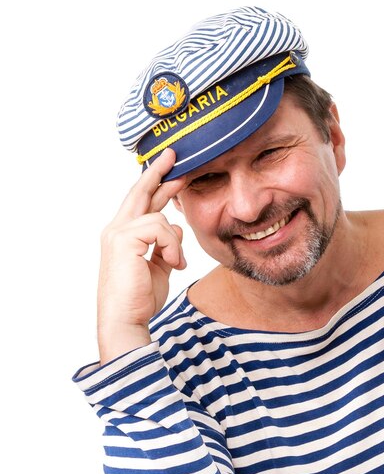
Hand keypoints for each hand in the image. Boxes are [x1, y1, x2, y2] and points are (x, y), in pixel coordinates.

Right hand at [97, 149, 186, 364]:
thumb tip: (176, 227)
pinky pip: (162, 229)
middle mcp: (116, 229)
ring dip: (175, 242)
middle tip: (174, 154)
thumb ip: (166, 244)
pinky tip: (172, 264)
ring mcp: (117, 234)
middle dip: (158, 172)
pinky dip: (173, 247)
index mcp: (123, 235)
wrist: (126, 319)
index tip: (171, 169)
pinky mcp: (124, 240)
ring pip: (159, 217)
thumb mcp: (159, 265)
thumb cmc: (140, 297)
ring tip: (174, 263)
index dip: (155, 183)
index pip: (140, 202)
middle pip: (140, 193)